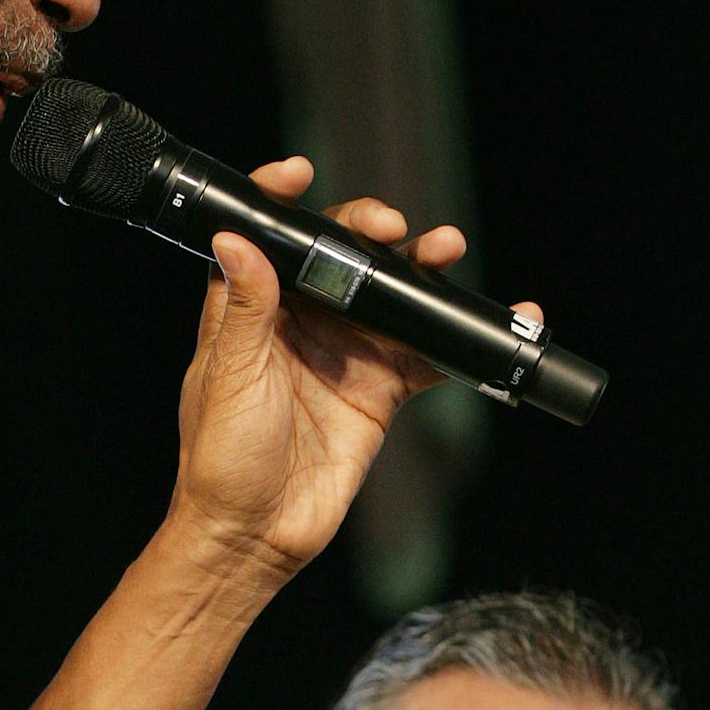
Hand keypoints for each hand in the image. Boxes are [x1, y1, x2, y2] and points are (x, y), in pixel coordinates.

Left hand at [168, 158, 501, 586]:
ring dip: (421, 270)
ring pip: (390, 294)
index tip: (300, 173)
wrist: (255, 536)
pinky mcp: (380, 390)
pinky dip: (457, 335)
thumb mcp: (228, 377)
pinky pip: (425, 352)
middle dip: (370, 230)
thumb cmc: (222, 461)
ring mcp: (344, 353)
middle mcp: (298, 323)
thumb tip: (236, 238)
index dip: (281, 200)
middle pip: (341, 256)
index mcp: (248, 312)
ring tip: (447, 250)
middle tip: (392, 227)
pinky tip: (487, 318)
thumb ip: (243, 308)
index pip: (266, 239)